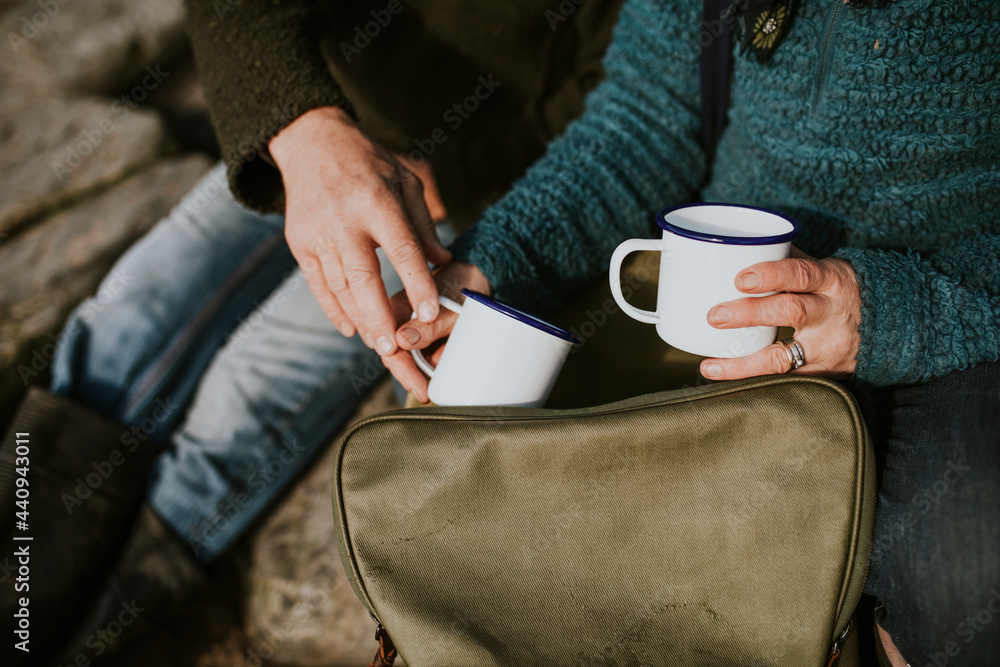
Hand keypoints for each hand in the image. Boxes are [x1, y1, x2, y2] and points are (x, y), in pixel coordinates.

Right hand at [269, 106, 450, 354]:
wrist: (312, 143)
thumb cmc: (369, 164)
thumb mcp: (406, 183)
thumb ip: (424, 225)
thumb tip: (443, 262)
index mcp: (377, 202)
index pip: (402, 249)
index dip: (417, 283)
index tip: (429, 313)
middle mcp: (345, 220)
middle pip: (363, 277)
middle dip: (378, 316)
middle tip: (392, 349)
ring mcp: (318, 234)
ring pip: (340, 286)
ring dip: (359, 319)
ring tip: (379, 344)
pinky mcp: (299, 243)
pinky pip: (318, 285)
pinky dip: (334, 309)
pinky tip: (350, 328)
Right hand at [380, 262, 490, 402]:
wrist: (474, 276)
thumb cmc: (461, 287)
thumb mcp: (449, 308)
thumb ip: (428, 325)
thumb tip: (402, 341)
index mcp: (398, 306)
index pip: (389, 344)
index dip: (403, 370)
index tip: (420, 388)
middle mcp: (396, 318)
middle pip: (392, 355)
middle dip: (407, 376)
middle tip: (425, 393)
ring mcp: (405, 326)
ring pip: (403, 357)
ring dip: (415, 372)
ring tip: (430, 385)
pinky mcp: (417, 333)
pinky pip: (417, 353)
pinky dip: (425, 364)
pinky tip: (436, 370)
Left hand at [699, 248, 860, 379]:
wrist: (892, 327)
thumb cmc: (842, 292)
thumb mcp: (826, 270)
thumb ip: (789, 261)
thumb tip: (744, 247)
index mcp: (832, 280)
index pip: (802, 273)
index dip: (771, 274)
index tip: (740, 278)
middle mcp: (831, 313)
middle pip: (791, 311)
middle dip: (750, 314)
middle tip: (716, 316)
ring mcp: (827, 346)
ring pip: (784, 357)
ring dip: (743, 363)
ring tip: (710, 364)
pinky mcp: (822, 372)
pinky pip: (783, 379)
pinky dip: (750, 378)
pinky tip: (721, 375)